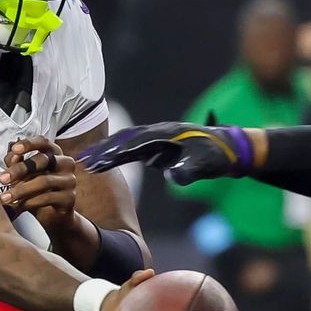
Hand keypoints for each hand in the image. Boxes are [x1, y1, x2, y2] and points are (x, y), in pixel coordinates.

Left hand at [0, 137, 78, 238]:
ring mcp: (70, 181)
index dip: (29, 144)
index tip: (15, 149)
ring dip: (21, 190)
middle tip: (2, 179)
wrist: (52, 216)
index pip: (44, 142)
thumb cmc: (36, 190)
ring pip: (44, 181)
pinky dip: (29, 202)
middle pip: (42, 161)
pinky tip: (17, 206)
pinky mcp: (69, 198)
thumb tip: (12, 156)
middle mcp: (65, 164)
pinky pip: (47, 198)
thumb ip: (16, 163)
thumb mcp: (23, 175)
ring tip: (5, 198)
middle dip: (19, 170)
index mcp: (54, 153)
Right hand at [78, 122, 253, 184]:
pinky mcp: (159, 146)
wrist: (230, 148)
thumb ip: (188, 171)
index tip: (96, 163)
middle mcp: (158, 133)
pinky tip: (107, 163)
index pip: (133, 145)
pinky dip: (118, 154)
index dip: (113, 155)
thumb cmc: (217, 156)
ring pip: (126, 142)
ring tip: (87, 162)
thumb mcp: (205, 165)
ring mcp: (158, 138)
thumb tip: (172, 177)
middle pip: (123, 140)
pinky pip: (134, 148)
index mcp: (165, 135)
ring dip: (106, 151)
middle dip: (102, 151)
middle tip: (81, 162)